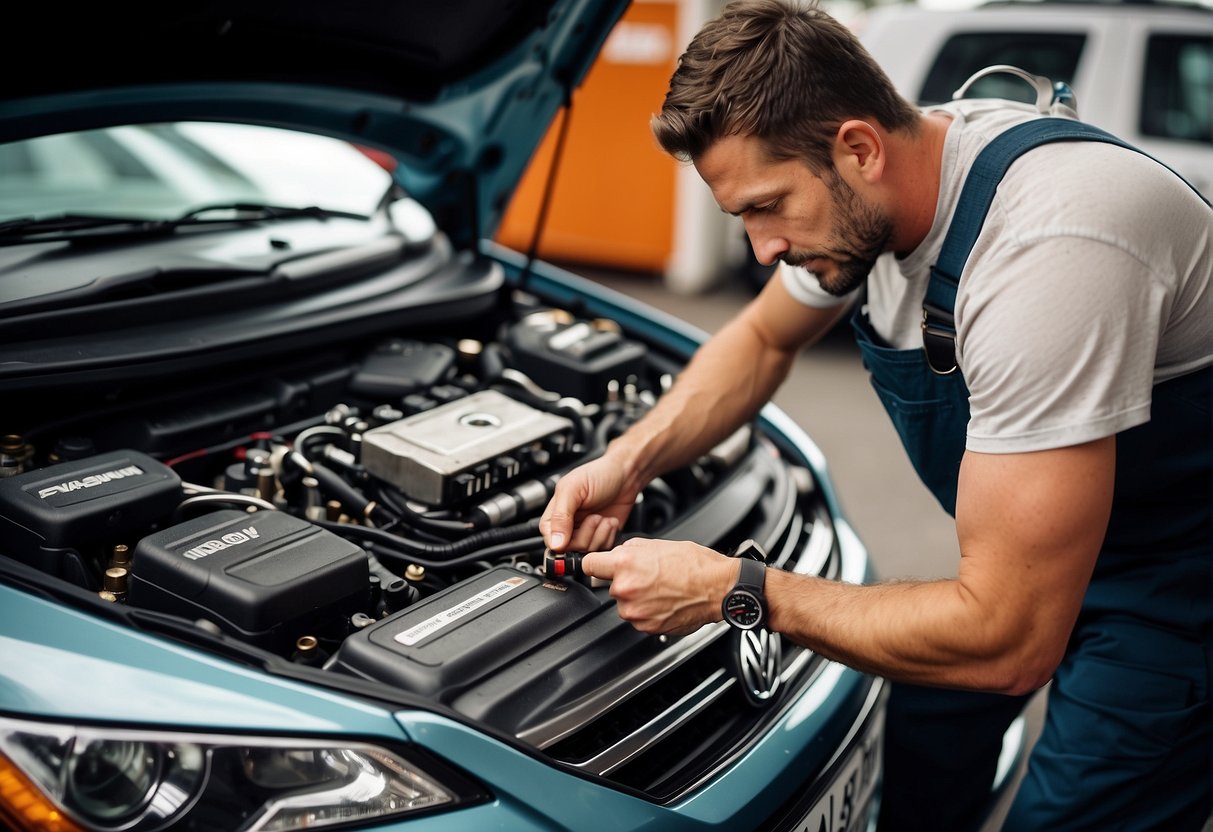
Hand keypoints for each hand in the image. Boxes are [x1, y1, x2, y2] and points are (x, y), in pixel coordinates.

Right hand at [541, 455, 638, 552]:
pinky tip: (610, 522)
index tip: (575, 531)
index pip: (550, 540)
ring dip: (599, 534)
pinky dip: (609, 537)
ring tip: (603, 517)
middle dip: (586, 534)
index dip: (563, 541)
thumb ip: (560, 516)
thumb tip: (554, 542)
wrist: (626, 474)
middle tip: (595, 517)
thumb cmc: (599, 474)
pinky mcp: (601, 537)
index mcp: (555, 515)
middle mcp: (569, 526)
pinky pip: (602, 549)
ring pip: (586, 551)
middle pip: (570, 549)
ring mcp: (585, 532)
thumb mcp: (573, 489)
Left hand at [581, 538, 739, 635]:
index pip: (588, 565)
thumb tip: (615, 555)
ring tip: (660, 588)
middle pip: (610, 586)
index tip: (597, 566)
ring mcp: (635, 611)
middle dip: (624, 581)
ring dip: (636, 598)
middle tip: (648, 575)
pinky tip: (664, 600)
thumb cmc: (694, 564)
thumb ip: (629, 550)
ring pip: (624, 604)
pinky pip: (638, 618)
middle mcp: (626, 590)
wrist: (717, 587)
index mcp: (625, 564)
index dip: (595, 564)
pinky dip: (647, 611)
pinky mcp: (646, 627)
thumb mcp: (657, 544)